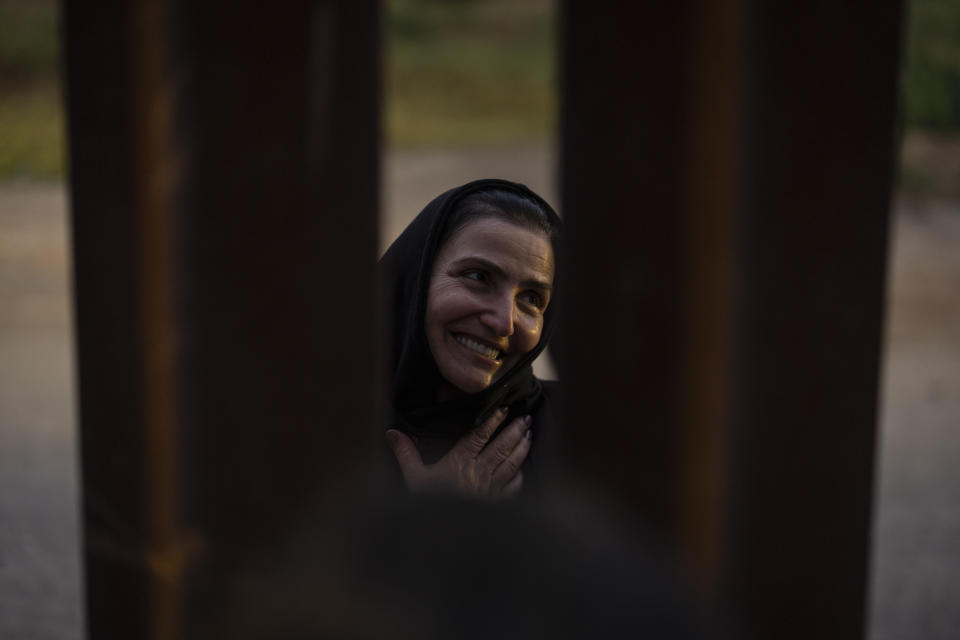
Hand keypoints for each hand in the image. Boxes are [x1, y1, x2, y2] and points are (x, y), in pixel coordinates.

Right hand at [385, 407, 532, 497]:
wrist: (444, 535)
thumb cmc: (428, 504)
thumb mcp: (414, 478)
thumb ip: (406, 453)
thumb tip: (391, 432)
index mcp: (460, 462)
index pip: (479, 436)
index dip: (493, 421)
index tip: (505, 408)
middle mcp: (478, 472)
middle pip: (501, 447)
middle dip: (515, 431)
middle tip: (527, 417)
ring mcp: (489, 488)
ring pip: (510, 464)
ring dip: (521, 448)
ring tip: (529, 434)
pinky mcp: (495, 504)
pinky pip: (512, 488)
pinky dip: (519, 477)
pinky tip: (522, 469)